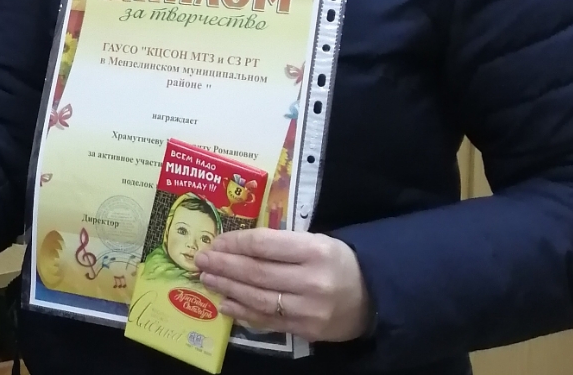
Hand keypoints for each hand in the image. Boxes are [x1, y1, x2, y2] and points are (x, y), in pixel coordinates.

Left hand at [195, 229, 371, 343]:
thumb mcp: (315, 242)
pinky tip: (226, 304)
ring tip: (207, 280)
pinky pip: (268, 321)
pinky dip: (243, 313)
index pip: (263, 245)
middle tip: (200, 260)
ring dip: (227, 289)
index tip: (215, 242)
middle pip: (256, 273)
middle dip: (223, 266)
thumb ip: (279, 244)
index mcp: (314, 251)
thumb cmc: (337, 262)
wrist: (372, 297)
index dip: (234, 243)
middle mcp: (312, 281)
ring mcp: (309, 309)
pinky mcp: (307, 330)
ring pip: (258, 299)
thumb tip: (234, 246)